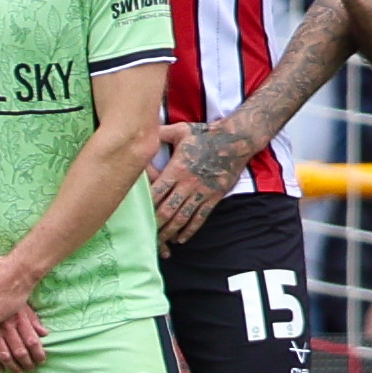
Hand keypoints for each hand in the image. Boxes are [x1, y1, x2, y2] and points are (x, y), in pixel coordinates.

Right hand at [0, 303, 46, 372]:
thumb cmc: (9, 297)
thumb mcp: (24, 306)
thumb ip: (34, 321)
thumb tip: (45, 334)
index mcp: (19, 320)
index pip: (32, 341)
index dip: (39, 354)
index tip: (42, 361)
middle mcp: (7, 327)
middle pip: (20, 351)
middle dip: (27, 363)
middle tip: (31, 370)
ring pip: (4, 354)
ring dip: (12, 367)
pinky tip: (0, 370)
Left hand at [149, 120, 253, 245]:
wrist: (236, 140)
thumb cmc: (206, 135)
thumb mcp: (180, 131)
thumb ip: (160, 134)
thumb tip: (141, 132)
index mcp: (177, 169)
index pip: (157, 192)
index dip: (146, 205)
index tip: (136, 214)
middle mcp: (188, 183)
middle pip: (167, 209)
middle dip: (155, 224)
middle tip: (144, 234)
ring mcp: (202, 192)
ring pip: (183, 217)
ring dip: (171, 231)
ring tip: (161, 241)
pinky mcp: (214, 197)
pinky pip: (201, 217)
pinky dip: (190, 230)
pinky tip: (181, 238)